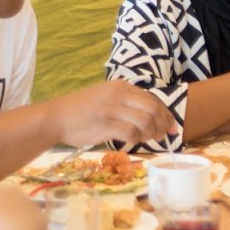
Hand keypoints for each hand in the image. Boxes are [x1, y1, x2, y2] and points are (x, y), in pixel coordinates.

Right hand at [47, 80, 177, 147]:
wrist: (56, 117)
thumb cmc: (82, 111)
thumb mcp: (107, 98)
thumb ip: (127, 104)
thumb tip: (152, 118)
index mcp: (121, 86)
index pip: (153, 99)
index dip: (167, 114)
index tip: (173, 126)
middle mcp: (119, 94)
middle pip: (154, 109)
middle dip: (164, 125)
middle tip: (165, 136)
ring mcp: (112, 109)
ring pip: (146, 122)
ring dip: (151, 134)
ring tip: (148, 140)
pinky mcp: (106, 124)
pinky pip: (131, 133)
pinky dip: (137, 140)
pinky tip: (134, 142)